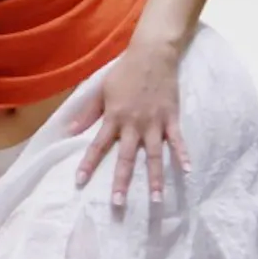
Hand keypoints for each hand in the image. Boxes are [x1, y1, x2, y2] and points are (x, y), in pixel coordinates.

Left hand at [70, 39, 188, 205]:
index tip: (80, 182)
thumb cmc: (123, 73)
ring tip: (156, 199)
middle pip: (126, 157)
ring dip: (154, 177)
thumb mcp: (100, 91)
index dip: (88, 164)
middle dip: (121, 181)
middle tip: (117, 203)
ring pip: (154, 155)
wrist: (152, 55)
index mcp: (114, 118)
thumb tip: (69, 131)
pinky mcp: (171, 118)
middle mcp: (133, 124)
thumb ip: (87, 113)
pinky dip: (183, 155)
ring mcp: (154, 122)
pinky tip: (188, 171)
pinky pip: (177, 140)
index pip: (97, 145)